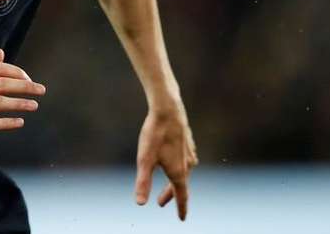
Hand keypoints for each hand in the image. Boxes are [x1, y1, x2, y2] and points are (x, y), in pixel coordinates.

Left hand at [134, 104, 197, 220]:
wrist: (167, 109)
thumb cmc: (155, 134)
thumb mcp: (145, 160)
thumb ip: (143, 182)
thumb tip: (140, 204)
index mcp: (178, 171)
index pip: (181, 195)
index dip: (180, 208)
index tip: (182, 219)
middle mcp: (187, 164)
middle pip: (180, 184)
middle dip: (171, 195)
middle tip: (160, 203)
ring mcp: (189, 152)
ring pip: (185, 171)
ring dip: (176, 180)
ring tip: (170, 183)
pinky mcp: (187, 141)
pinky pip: (186, 159)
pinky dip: (181, 166)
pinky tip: (179, 160)